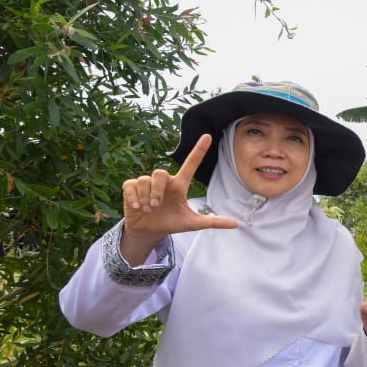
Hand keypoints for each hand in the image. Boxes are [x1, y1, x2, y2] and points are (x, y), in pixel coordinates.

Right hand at [120, 134, 235, 262]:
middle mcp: (164, 181)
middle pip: (160, 173)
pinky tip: (137, 207)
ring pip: (145, 180)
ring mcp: (147, 183)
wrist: (149, 231)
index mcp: (180, 185)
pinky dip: (134, 198)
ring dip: (147, 197)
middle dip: (157, 191)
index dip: (199, 150)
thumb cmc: (171, 223)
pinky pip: (131, 186)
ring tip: (148, 209)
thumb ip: (212, 221)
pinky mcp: (131, 187)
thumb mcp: (192, 223)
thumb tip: (235, 224)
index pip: (191, 164)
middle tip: (156, 206)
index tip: (208, 136)